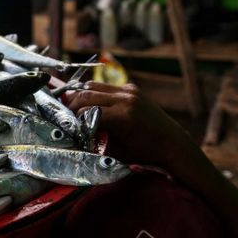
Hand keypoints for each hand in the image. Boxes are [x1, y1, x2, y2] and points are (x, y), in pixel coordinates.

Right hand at [65, 82, 199, 171]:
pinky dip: (95, 94)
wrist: (171, 143)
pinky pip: (105, 87)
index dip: (72, 119)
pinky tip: (92, 105)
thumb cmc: (144, 152)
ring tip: (75, 109)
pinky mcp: (131, 88)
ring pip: (93, 85)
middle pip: (86, 93)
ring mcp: (129, 90)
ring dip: (81, 96)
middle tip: (65, 116)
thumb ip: (94, 138)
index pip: (85, 110)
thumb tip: (73, 132)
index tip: (67, 127)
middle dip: (72, 105)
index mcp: (122, 116)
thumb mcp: (115, 151)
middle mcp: (126, 98)